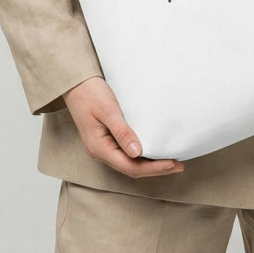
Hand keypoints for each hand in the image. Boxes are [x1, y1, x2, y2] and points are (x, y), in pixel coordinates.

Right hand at [62, 77, 184, 178]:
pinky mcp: (106, 139)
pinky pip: (125, 153)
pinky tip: (152, 150)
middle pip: (131, 168)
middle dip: (155, 169)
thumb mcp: (108, 110)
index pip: (131, 167)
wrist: (76, 83)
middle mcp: (100, 151)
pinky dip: (141, 155)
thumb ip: (122, 132)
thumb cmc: (90, 93)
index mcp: (99, 148)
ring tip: (170, 161)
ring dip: (149, 164)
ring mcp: (102, 146)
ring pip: (129, 162)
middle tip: (178, 165)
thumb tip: (137, 152)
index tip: (173, 164)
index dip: (153, 169)